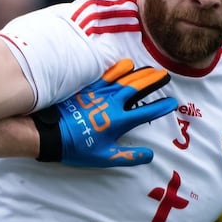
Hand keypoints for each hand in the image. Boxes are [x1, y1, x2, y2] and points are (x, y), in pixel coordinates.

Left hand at [32, 58, 176, 166]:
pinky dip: (117, 68)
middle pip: (137, 88)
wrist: (50, 133)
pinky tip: (125, 63)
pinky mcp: (86, 88)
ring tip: (151, 69)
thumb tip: (150, 155)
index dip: (161, 107)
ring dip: (139, 73)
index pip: (146, 112)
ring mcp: (99, 93)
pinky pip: (105, 75)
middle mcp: (112, 103)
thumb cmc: (76, 147)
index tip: (172, 102)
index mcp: (118, 121)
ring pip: (124, 78)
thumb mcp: (104, 157)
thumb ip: (128, 156)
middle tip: (165, 76)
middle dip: (153, 81)